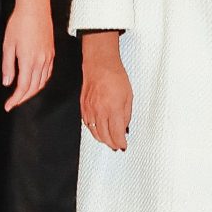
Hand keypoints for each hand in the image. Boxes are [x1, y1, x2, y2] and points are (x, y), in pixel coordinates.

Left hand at [0, 0, 55, 110]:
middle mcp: (41, 62)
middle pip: (34, 88)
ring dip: (33, 91)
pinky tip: (35, 82)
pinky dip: (41, 82)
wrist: (35, 8)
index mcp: (29, 61)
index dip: (15, 99)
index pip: (23, 87)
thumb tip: (7, 82)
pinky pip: (48, 73)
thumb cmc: (19, 23)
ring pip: (42, 82)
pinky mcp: (51, 52)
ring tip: (22, 95)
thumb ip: (8, 66)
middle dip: (23, 98)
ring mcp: (48, 57)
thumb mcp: (8, 45)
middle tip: (13, 103)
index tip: (8, 106)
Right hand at [79, 32, 131, 150]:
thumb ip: (126, 115)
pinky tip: (97, 130)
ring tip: (108, 140)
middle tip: (117, 146)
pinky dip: (93, 130)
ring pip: (94, 132)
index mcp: (113, 109)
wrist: (99, 65)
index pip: (116, 134)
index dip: (121, 143)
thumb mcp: (129, 96)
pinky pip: (87, 124)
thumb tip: (124, 127)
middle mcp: (100, 111)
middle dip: (111, 143)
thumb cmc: (115, 76)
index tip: (123, 145)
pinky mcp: (83, 107)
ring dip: (102, 139)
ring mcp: (89, 110)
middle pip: (104, 136)